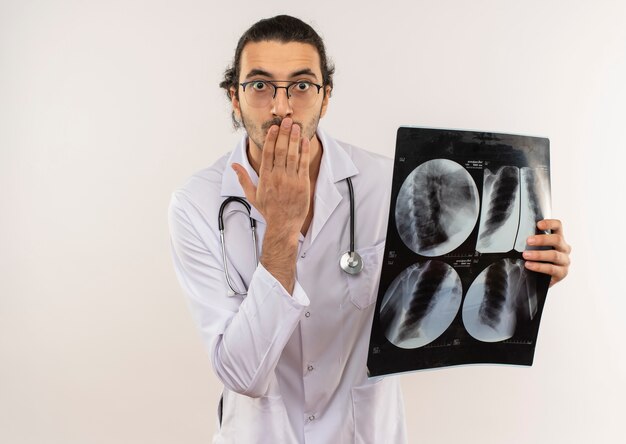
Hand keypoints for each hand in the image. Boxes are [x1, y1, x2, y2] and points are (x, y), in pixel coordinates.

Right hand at [232, 118, 310, 234]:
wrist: (284, 225)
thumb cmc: (268, 210)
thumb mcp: (252, 195)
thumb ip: (243, 178)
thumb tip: (233, 165)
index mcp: (265, 177)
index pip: (267, 153)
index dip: (270, 138)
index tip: (273, 127)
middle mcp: (277, 177)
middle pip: (280, 150)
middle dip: (283, 134)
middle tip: (285, 120)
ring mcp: (291, 180)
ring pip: (292, 155)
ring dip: (294, 139)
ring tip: (295, 126)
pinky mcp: (302, 184)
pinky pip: (303, 164)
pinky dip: (304, 151)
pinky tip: (304, 141)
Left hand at [522, 219, 570, 286]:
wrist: (540, 279)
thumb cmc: (538, 259)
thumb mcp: (535, 248)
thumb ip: (532, 240)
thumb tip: (515, 233)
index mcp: (558, 239)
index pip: (558, 226)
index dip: (549, 223)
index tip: (538, 224)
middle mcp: (564, 248)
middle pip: (557, 239)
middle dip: (542, 239)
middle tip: (528, 241)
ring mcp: (564, 261)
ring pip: (554, 255)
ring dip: (538, 254)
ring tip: (525, 255)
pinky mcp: (562, 273)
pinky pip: (551, 269)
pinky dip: (539, 267)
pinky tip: (529, 265)